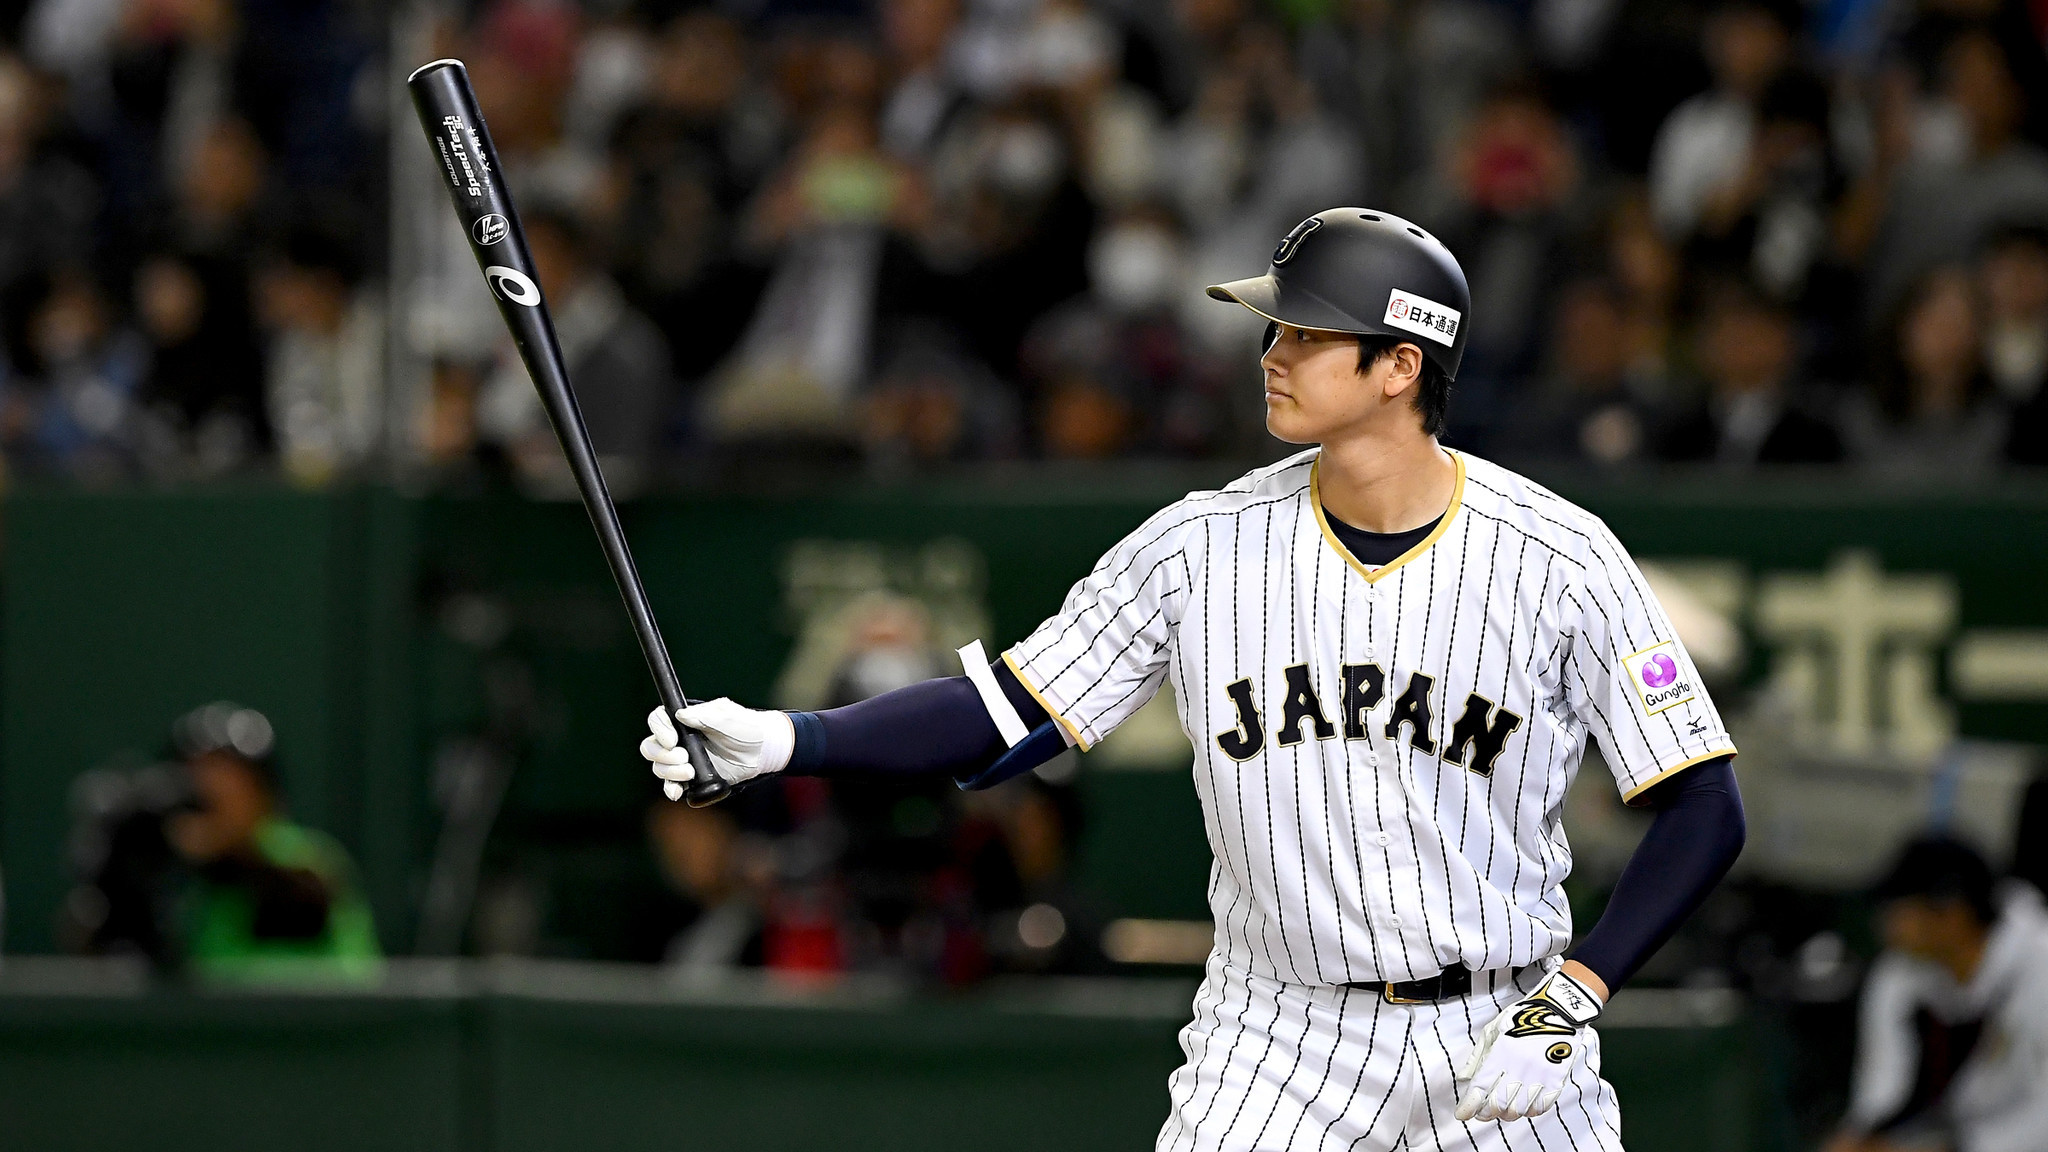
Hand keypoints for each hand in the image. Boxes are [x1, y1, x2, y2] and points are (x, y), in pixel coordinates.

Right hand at [642, 699, 793, 799]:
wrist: (764, 751)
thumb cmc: (748, 728)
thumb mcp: (729, 717)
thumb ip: (706, 716)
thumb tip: (681, 715)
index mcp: (686, 720)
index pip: (658, 720)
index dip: (659, 730)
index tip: (671, 739)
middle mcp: (680, 739)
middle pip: (651, 747)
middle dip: (662, 755)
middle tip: (683, 758)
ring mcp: (685, 759)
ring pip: (660, 767)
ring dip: (669, 772)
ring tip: (690, 772)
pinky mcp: (693, 778)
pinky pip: (672, 785)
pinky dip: (671, 789)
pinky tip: (677, 791)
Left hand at [1455, 972, 1602, 1121]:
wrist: (1557, 1010)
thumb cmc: (1524, 1017)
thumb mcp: (1493, 1030)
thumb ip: (1478, 1056)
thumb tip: (1464, 1077)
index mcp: (1502, 1053)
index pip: (1480, 1089)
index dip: (1469, 1106)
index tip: (1462, 1113)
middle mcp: (1520, 1067)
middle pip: (1498, 1104)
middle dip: (1485, 1112)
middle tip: (1481, 1112)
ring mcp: (1539, 1075)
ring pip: (1518, 1110)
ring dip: (1506, 1113)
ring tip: (1501, 1108)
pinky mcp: (1555, 1080)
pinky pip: (1539, 1107)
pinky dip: (1528, 1111)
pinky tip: (1522, 1105)